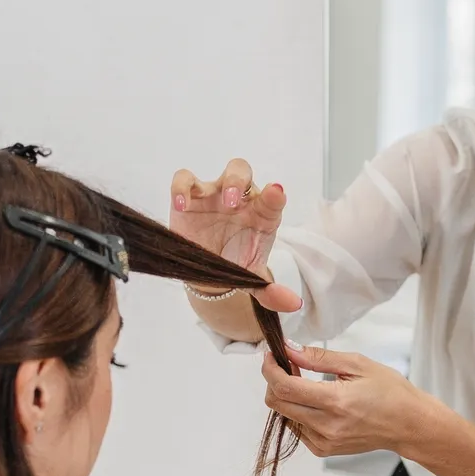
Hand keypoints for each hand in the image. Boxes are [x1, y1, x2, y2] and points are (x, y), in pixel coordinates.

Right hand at [170, 159, 300, 311]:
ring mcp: (215, 195)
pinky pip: (184, 181)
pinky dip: (181, 188)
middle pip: (242, 171)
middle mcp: (240, 199)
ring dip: (220, 183)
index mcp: (261, 214)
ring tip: (221, 201)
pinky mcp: (189, 198)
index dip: (275, 194)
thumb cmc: (236, 266)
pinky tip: (181, 205)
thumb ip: (271, 292)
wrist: (209, 272)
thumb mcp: (252, 280)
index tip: (277, 195)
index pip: (273, 197)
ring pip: (219, 172)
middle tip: (234, 202)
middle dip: (240, 181)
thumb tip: (293, 304)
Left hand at [262, 345, 443, 458]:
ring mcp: (324, 441)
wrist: (408, 424)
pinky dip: (298, 411)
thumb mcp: (357, 363)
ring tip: (307, 382)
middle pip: (277, 403)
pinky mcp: (324, 450)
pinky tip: (316, 402)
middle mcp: (326, 426)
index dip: (270, 368)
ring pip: (285, 415)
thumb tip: (289, 349)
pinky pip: (297, 428)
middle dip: (274, 380)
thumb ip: (319, 357)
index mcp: (335, 402)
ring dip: (287, 396)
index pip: (284, 386)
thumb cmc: (390, 391)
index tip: (271, 355)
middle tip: (290, 365)